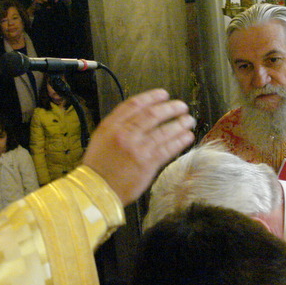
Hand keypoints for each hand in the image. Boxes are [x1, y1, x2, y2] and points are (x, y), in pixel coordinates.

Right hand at [82, 89, 194, 204]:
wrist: (96, 190)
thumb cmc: (99, 166)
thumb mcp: (101, 139)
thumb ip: (118, 126)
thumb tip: (140, 116)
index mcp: (111, 126)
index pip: (135, 104)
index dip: (152, 97)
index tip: (163, 94)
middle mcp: (124, 134)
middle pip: (153, 115)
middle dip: (170, 108)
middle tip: (182, 106)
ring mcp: (137, 149)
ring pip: (163, 131)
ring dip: (179, 124)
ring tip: (188, 120)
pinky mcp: (147, 164)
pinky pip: (167, 149)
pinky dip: (179, 141)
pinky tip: (187, 137)